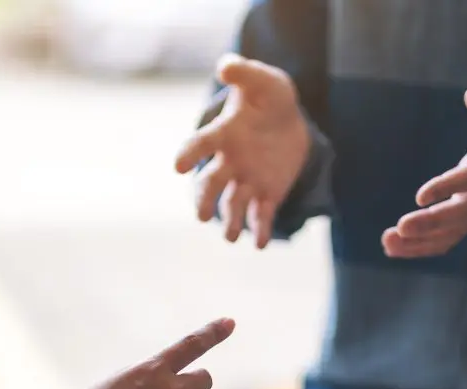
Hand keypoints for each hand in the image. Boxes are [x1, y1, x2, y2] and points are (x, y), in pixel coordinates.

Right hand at [174, 54, 309, 248]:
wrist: (289, 122)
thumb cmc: (270, 99)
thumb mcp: (266, 82)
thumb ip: (245, 74)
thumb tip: (224, 66)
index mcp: (223, 135)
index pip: (201, 145)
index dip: (189, 154)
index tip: (178, 166)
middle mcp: (229, 162)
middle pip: (211, 184)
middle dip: (205, 199)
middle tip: (200, 215)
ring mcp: (246, 181)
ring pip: (233, 205)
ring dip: (230, 221)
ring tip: (230, 237)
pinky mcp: (266, 195)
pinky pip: (261, 216)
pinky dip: (260, 230)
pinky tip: (260, 244)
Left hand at [383, 85, 466, 257]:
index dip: (448, 186)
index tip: (420, 196)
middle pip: (460, 213)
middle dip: (430, 222)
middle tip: (401, 227)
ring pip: (451, 233)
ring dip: (419, 242)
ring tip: (387, 242)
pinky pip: (445, 239)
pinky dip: (420, 247)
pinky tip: (392, 247)